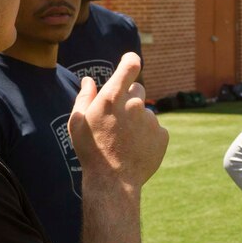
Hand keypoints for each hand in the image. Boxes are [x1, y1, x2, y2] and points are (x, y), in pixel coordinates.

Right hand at [68, 53, 167, 190]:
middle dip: (129, 99)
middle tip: (117, 120)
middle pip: (137, 89)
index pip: (131, 65)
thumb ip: (85, 97)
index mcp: (114, 96)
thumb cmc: (91, 150)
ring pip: (145, 113)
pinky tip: (135, 149)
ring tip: (124, 141)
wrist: (113, 181)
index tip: (129, 63)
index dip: (130, 61)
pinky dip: (147, 136)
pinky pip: (155, 129)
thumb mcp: (78, 122)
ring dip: (137, 121)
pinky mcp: (162, 134)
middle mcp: (135, 103)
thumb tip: (89, 81)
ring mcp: (151, 119)